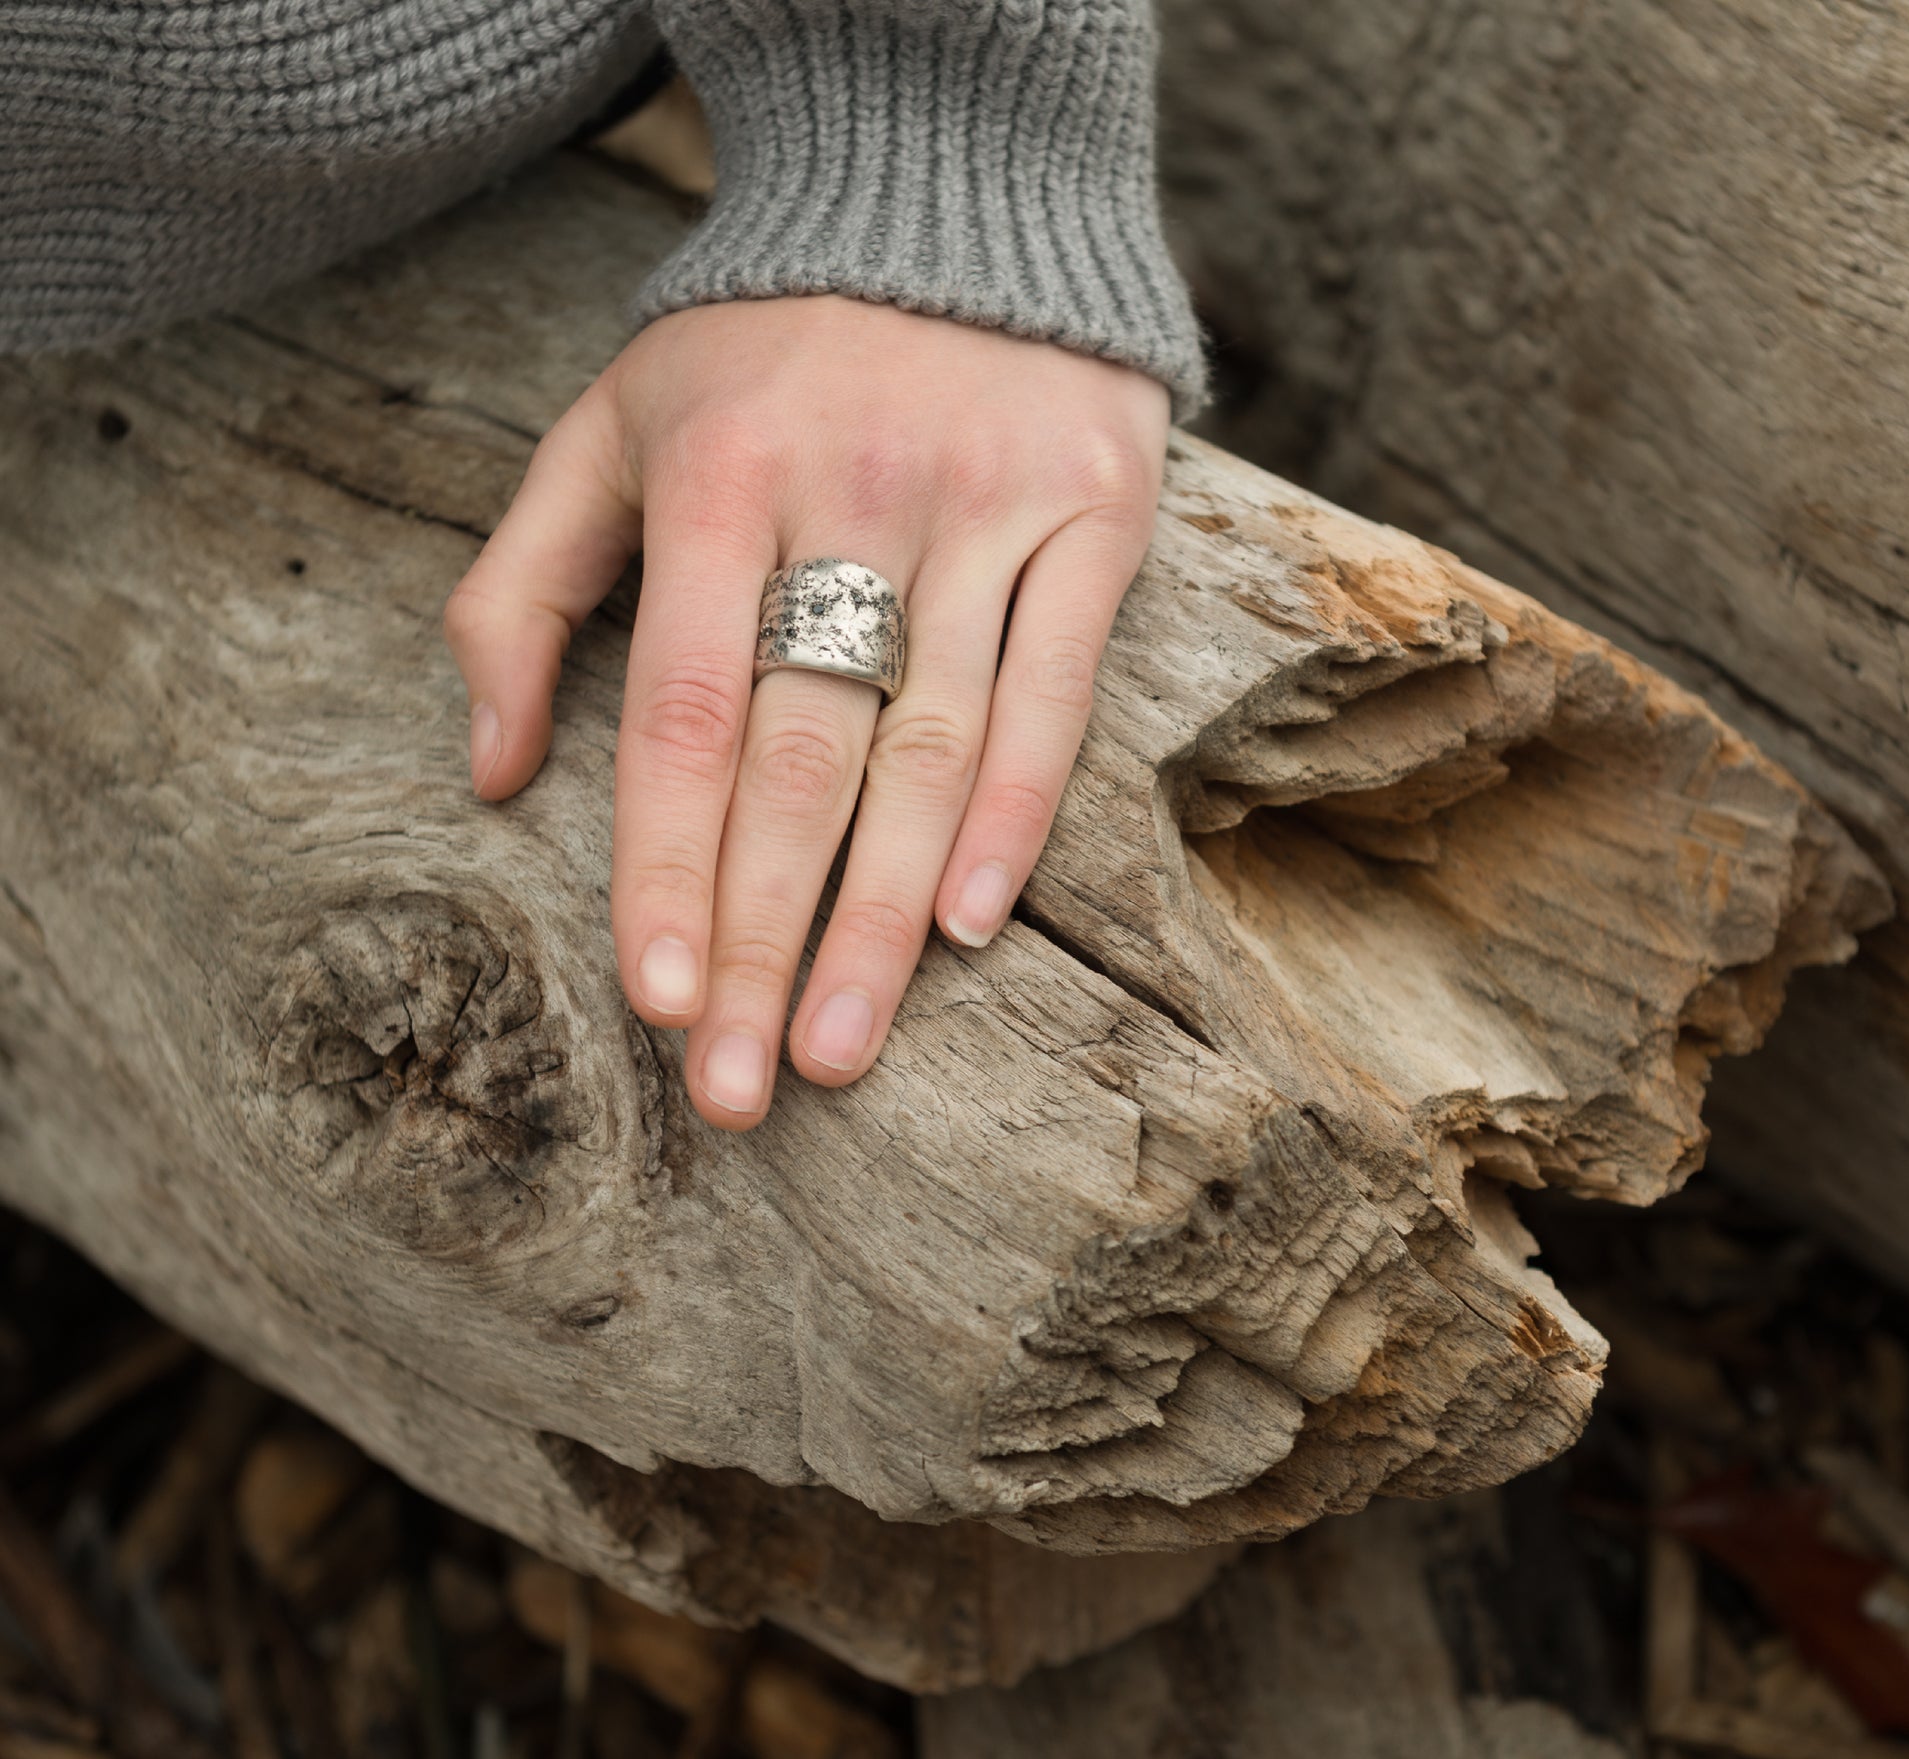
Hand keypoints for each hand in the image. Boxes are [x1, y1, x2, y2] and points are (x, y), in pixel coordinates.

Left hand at [444, 295, 1168, 1128]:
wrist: (949, 201)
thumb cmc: (756, 351)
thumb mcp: (608, 429)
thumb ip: (519, 587)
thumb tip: (492, 772)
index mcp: (720, 478)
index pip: (685, 712)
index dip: (667, 865)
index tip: (653, 1001)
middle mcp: (857, 495)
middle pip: (803, 760)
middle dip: (762, 937)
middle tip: (735, 1086)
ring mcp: (988, 507)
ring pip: (931, 752)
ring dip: (881, 919)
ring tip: (834, 1049)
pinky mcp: (1094, 514)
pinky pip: (1054, 692)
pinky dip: (1014, 816)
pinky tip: (966, 927)